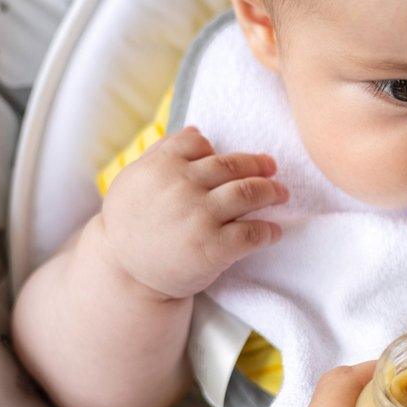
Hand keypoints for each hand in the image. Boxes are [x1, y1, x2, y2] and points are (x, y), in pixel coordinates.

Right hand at [99, 127, 287, 298]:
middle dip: (259, 166)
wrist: (125, 275)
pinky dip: (269, 231)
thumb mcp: (133, 181)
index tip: (232, 161)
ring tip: (281, 194)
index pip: (200, 144)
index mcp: (161, 166)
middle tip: (272, 169)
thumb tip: (196, 130)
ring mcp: (200, 216)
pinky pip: (253, 232)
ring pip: (249, 194)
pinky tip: (274, 232)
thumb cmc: (131, 226)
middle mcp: (182, 186)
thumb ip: (162, 153)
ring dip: (272, 192)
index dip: (218, 151)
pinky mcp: (214, 247)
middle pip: (233, 166)